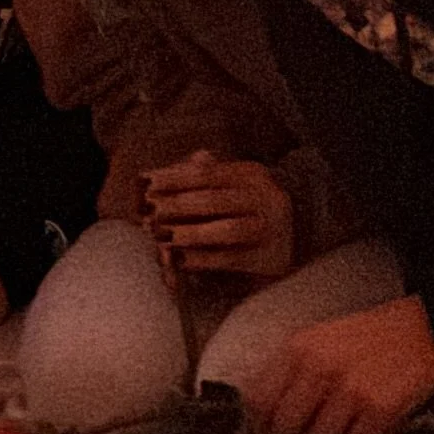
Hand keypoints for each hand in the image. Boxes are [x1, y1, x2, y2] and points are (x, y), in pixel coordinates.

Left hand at [144, 149, 294, 278]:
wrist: (290, 243)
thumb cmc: (242, 211)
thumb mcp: (224, 188)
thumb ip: (192, 179)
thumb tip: (148, 179)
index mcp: (252, 174)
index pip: (206, 174)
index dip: (172, 178)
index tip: (143, 183)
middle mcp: (268, 198)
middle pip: (214, 200)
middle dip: (176, 206)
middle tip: (147, 212)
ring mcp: (273, 229)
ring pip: (227, 230)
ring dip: (189, 233)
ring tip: (160, 236)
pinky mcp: (270, 259)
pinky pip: (232, 258)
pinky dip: (202, 259)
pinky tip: (178, 259)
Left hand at [248, 295, 433, 433]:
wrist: (420, 331)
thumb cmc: (365, 338)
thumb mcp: (317, 340)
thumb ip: (289, 370)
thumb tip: (261, 410)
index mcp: (298, 348)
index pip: (259, 398)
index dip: (259, 420)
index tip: (264, 429)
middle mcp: (320, 369)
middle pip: (286, 426)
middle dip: (295, 432)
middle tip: (310, 425)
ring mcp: (351, 391)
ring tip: (343, 419)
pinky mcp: (379, 410)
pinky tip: (365, 421)